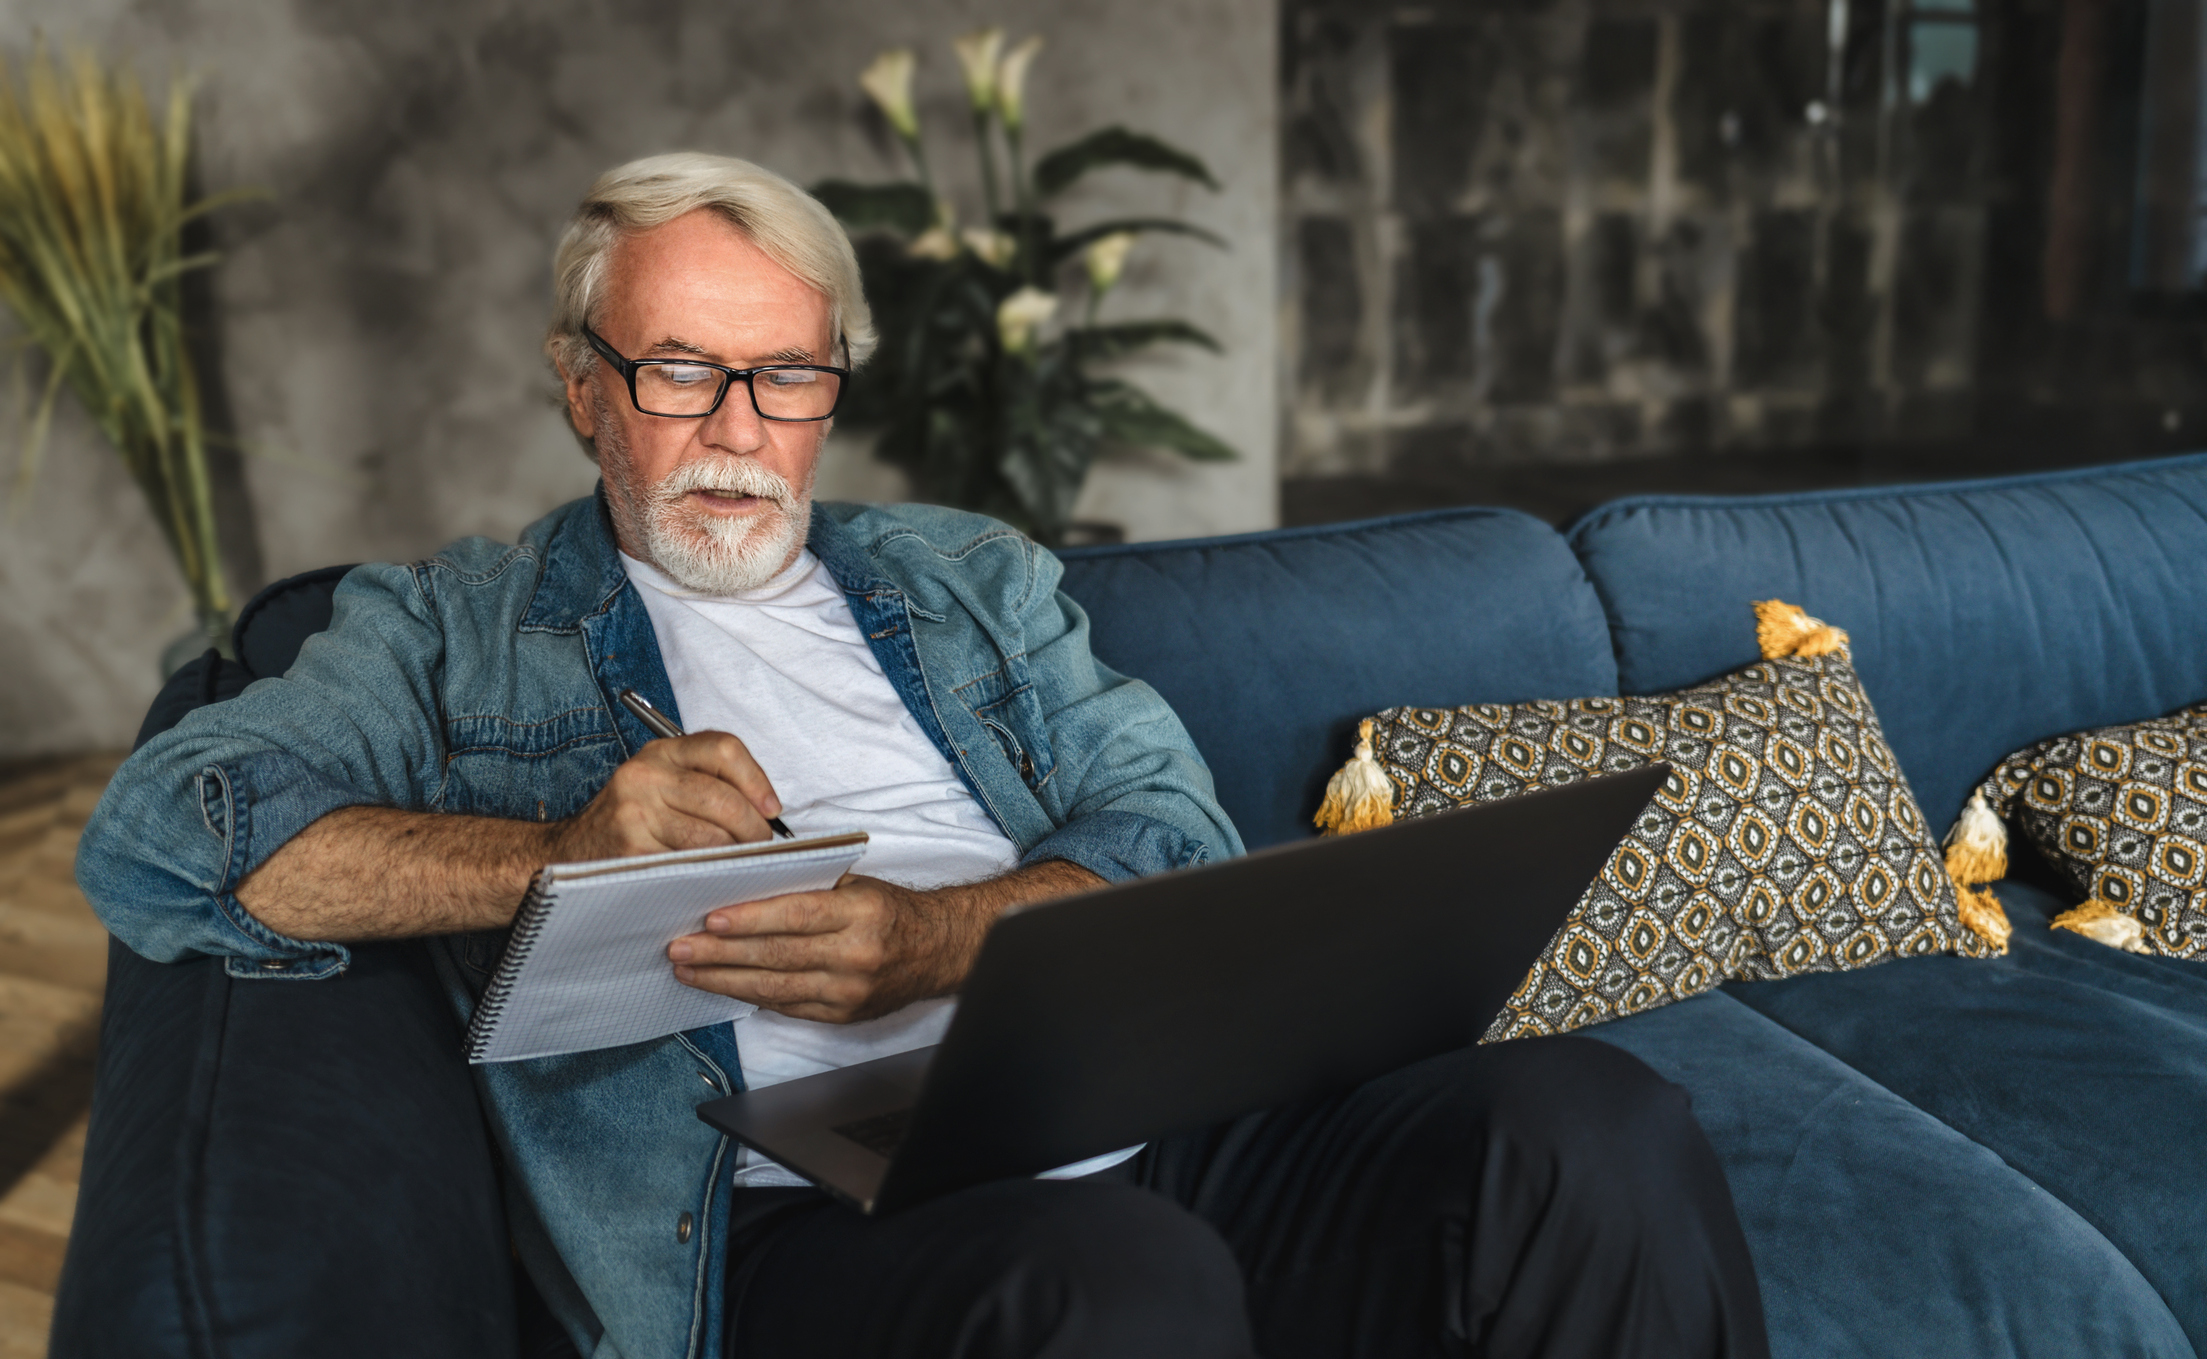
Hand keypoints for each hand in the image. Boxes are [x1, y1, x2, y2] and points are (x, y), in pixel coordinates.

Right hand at [545, 733, 783, 861]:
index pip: (723, 748)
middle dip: (753, 829)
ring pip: (711, 837)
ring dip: (735, 856)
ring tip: (739, 864)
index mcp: (661, 752)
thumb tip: (766, 808)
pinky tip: (714, 877)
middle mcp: (646, 775)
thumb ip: (707, 783)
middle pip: (723, 798)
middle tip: (761, 847)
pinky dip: (710, 874)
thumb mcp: (662, 785)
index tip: (771, 808)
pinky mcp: (631, 849)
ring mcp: (635, 812)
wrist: (569, 852)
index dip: (757, 779)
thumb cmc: (630, 822)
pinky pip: (689, 864)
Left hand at [666, 873, 949, 1023]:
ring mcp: (848, 991)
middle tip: (679, 949)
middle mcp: (855, 955)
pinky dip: (752, 996)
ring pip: (775, 988)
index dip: (749, 920)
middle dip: (721, 954)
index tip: (710, 920)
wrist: (937, 951)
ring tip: (688, 971)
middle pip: (776, 955)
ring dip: (725, 979)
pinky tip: (724, 987)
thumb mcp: (857, 886)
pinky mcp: (842, 1015)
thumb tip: (746, 884)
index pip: (795, 916)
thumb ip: (808, 886)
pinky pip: (788, 1006)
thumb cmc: (889, 912)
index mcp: (860, 913)